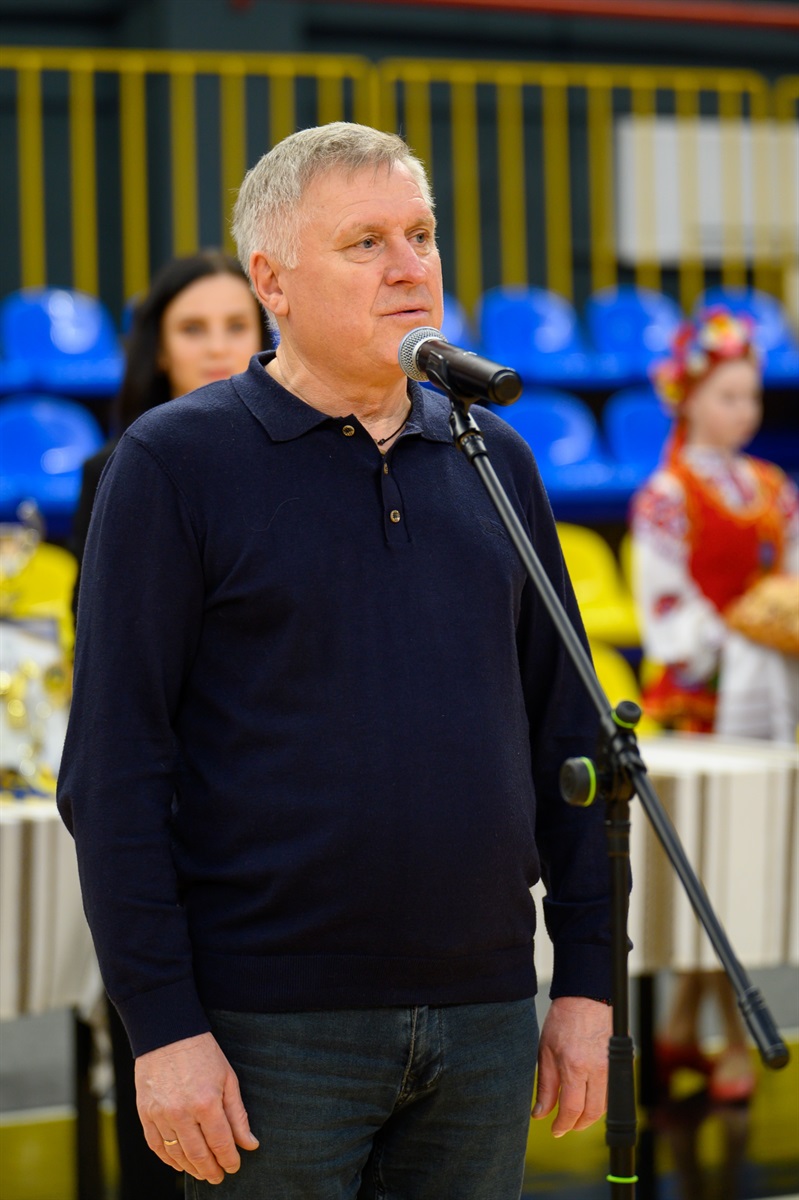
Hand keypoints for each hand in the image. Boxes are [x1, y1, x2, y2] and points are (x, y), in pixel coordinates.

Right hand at [135, 1031, 258, 1183]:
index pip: (220, 1143)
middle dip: (211, 1170)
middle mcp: (181, 1113)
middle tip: (219, 1177)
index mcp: (206, 1102)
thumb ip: (237, 1115)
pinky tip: (179, 1164)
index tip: (234, 1167)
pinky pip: (156, 1146)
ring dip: (191, 1168)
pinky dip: (168, 1160)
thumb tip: (250, 1144)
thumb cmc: (203, 1053)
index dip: (229, 1160)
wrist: (167, 1033)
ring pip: (177, 1154)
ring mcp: (161, 1115)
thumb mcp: (228, 1078)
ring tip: (202, 1173)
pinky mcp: (145, 1114)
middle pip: (198, 1154)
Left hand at [531, 996, 611, 1136]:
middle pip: (592, 1113)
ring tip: (574, 1114)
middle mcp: (597, 1070)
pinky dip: (600, 1100)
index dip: (563, 1125)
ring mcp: (611, 1066)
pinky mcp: (619, 1062)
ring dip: (590, 1115)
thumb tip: (540, 1113)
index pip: (572, 1109)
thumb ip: (545, 1086)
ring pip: (605, 1105)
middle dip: (577, 1125)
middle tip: (565, 1126)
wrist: (587, 996)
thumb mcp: (545, 1051)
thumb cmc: (564, 1020)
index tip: (555, 1129)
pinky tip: (587, 1097)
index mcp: (575, 1066)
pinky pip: (612, 1091)